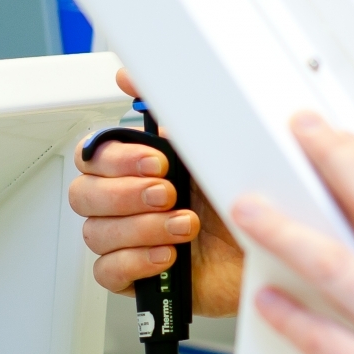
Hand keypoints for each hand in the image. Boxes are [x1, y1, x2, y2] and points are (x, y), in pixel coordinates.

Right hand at [69, 69, 243, 316]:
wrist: (270, 249)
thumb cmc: (239, 200)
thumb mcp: (207, 148)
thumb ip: (167, 112)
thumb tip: (127, 75)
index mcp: (137, 169)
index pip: (92, 157)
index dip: (116, 161)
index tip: (156, 163)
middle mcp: (128, 204)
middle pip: (83, 195)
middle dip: (127, 194)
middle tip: (168, 194)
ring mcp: (129, 241)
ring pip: (95, 233)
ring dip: (142, 228)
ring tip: (184, 227)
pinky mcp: (137, 278)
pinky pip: (108, 272)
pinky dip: (137, 261)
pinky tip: (168, 255)